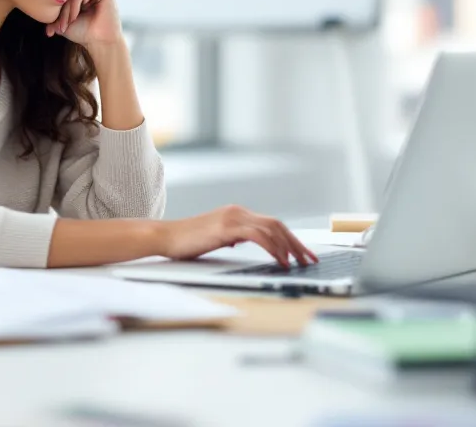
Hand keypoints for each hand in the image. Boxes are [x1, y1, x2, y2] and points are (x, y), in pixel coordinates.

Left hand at [46, 0, 123, 46]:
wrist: (99, 42)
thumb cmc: (83, 34)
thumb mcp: (62, 23)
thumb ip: (51, 15)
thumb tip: (36, 10)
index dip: (56, 11)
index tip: (52, 29)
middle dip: (61, 11)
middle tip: (60, 27)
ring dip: (67, 9)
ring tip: (68, 23)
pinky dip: (75, 4)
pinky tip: (75, 17)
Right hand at [158, 205, 319, 266]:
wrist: (166, 237)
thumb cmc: (187, 241)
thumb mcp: (216, 237)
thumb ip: (232, 236)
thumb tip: (245, 241)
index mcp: (237, 213)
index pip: (272, 224)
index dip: (291, 238)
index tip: (303, 253)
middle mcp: (238, 212)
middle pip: (277, 224)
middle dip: (297, 243)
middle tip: (310, 259)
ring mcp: (233, 218)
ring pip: (271, 228)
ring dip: (289, 247)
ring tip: (298, 263)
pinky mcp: (226, 227)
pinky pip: (258, 236)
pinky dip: (272, 248)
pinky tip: (280, 260)